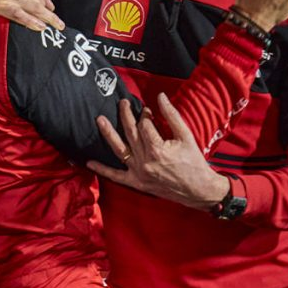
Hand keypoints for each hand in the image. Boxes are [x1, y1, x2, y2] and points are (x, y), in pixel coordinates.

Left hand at [87, 94, 229, 211]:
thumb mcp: (186, 136)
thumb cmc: (194, 162)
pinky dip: (102, 170)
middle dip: (125, 115)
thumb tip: (160, 96)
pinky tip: (90, 162)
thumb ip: (171, 115)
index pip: (144, 125)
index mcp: (157, 149)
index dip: (146, 115)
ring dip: (108, 134)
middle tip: (122, 103)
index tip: (148, 111)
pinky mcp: (136, 183)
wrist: (198, 190)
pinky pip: (116, 176)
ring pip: (119, 150)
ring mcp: (138, 172)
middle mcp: (145, 161)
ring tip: (99, 120)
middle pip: (130, 133)